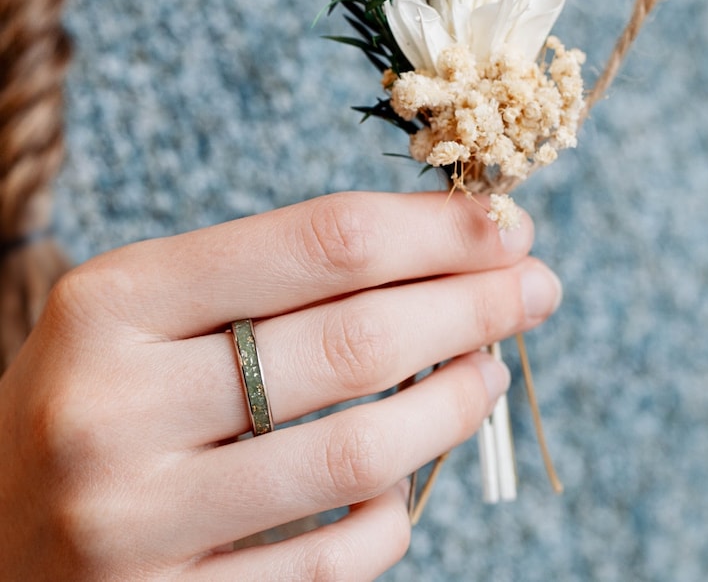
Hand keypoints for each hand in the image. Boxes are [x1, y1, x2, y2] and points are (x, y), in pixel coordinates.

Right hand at [0, 191, 560, 579]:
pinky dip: (395, 513)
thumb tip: (450, 252)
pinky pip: (330, 563)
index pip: (324, 242)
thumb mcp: (160, 307)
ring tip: (492, 369)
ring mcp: (135, 525)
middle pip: (355, 340)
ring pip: (359, 456)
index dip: (436, 230)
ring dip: (455, 403)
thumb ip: (286, 279)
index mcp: (115, 300)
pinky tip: (412, 472)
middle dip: (473, 306)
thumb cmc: (105, 389)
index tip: (507, 226)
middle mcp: (114, 407)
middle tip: (535, 286)